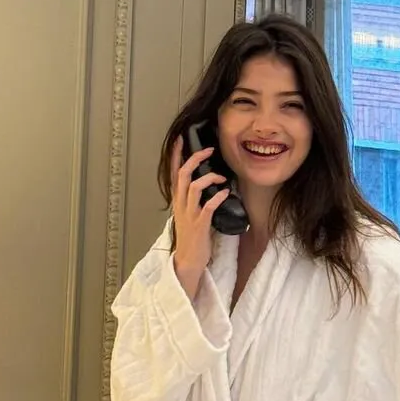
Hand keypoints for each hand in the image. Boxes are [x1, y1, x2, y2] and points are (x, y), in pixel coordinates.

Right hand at [169, 135, 228, 297]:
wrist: (188, 261)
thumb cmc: (191, 237)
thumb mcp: (188, 214)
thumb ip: (192, 200)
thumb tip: (205, 185)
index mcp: (177, 201)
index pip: (173, 173)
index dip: (176, 155)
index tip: (181, 139)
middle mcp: (181, 204)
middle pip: (183, 174)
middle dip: (196, 159)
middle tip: (209, 150)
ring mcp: (189, 214)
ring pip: (194, 186)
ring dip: (209, 177)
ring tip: (222, 177)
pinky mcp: (200, 224)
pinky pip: (208, 206)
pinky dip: (217, 197)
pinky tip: (225, 193)